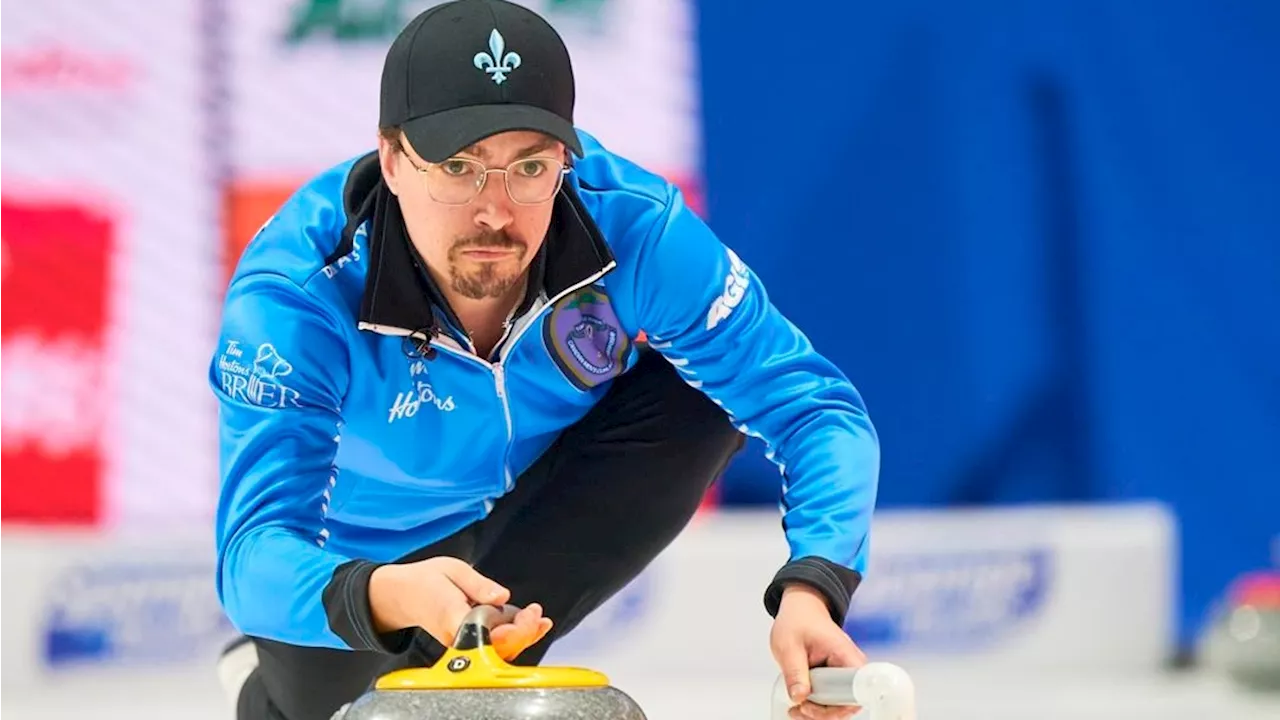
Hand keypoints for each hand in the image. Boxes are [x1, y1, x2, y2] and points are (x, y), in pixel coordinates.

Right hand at [368, 557, 552, 660]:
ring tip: (538, 620)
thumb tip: (502, 596)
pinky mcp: (465, 646)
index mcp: (450, 615)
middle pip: (495, 648)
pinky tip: (530, 627)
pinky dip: (515, 639)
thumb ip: (479, 584)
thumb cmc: (425, 582)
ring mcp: (460, 645)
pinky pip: (493, 648)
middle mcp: (455, 636)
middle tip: (536, 613)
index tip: (530, 614)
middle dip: (523, 633)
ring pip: (497, 651)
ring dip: (523, 637)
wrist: (402, 596)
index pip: (485, 633)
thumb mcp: (452, 569)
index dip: (513, 630)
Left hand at [770, 584, 866, 719]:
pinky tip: (801, 706)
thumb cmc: (798, 621)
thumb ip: (794, 671)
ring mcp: (845, 674)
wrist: (801, 611)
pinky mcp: (837, 680)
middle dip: (824, 712)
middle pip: (848, 702)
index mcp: (844, 654)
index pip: (856, 688)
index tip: (818, 706)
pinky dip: (817, 707)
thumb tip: (799, 696)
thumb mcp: (788, 645)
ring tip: (797, 709)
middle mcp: (851, 666)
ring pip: (840, 705)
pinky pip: (833, 700)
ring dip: (819, 712)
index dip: (839, 704)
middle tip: (800, 708)